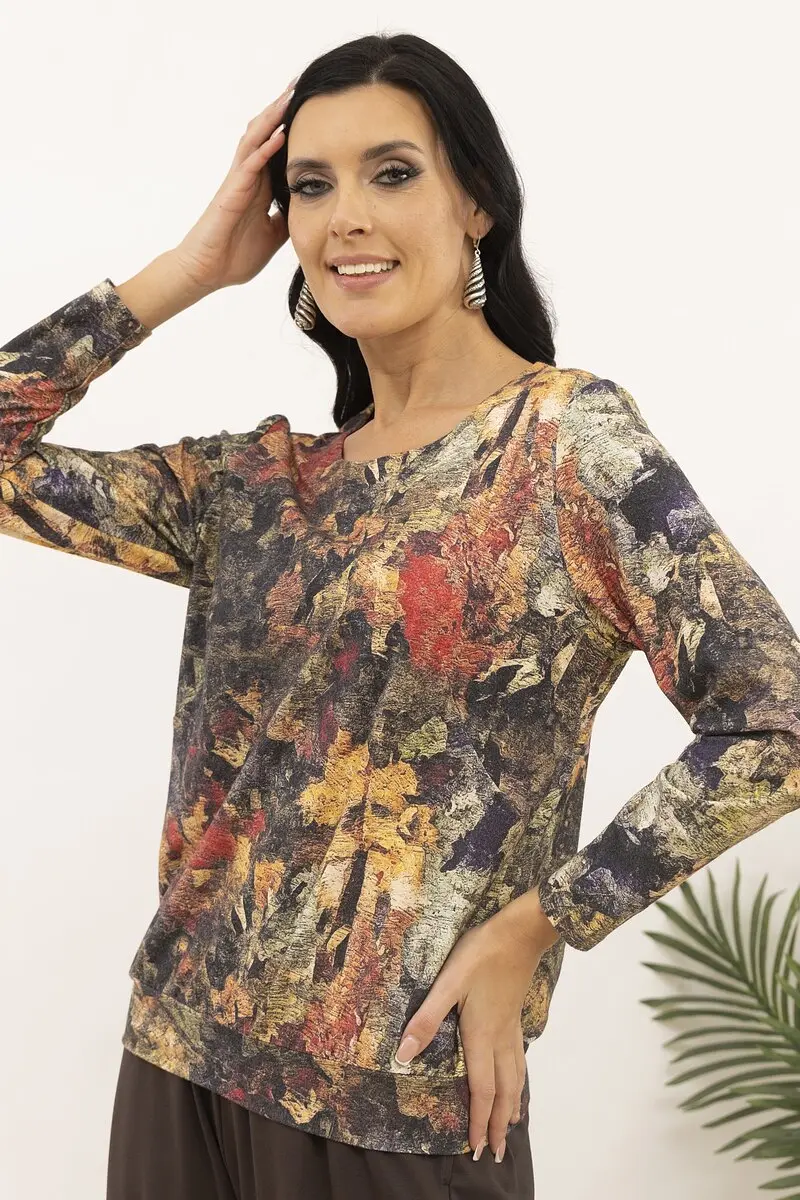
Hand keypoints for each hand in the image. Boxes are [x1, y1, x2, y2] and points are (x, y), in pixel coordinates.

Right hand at [172, 77, 298, 291]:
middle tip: (303, 84)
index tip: (312, 107)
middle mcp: (248, 177)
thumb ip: (287, 217)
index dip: (292, 127)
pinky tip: (279, 134)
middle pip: (265, 134)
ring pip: (255, 140)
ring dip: (272, 117)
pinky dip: (264, 148)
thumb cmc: (234, 256)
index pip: (277, 149)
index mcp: (259, 187)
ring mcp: (237, 182)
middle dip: (282, 110)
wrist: (207, 273)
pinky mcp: (230, 193)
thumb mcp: (273, 236)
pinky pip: (248, 165)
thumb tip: (309, 208)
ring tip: (291, 94)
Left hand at [394, 887, 558, 1160]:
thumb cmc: (482, 953)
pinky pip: (519, 1060)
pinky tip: (518, 1077)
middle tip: (494, 1151)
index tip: (475, 1148)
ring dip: (511, 1105)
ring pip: (515, 1077)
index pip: (482, 1089)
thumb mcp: (449, 982)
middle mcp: (500, 1038)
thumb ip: (427, 1018)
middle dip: (497, 1123)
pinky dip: (519, 1080)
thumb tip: (403, 1055)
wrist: (521, 932)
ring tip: (512, 1124)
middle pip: (503, 1091)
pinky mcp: (515, 1015)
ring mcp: (511, 1027)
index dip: (478, 1119)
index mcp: (481, 1035)